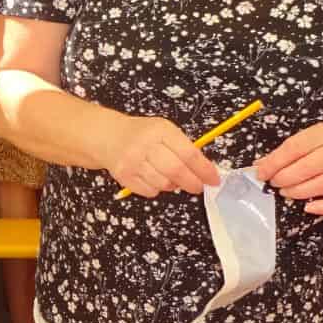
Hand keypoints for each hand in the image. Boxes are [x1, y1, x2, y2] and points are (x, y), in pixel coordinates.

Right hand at [101, 114, 220, 198]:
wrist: (109, 137)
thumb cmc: (142, 134)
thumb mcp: (164, 131)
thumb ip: (183, 147)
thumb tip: (204, 170)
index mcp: (160, 130)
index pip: (189, 153)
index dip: (204, 169)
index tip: (213, 179)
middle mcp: (145, 145)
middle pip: (176, 171)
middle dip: (192, 182)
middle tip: (198, 186)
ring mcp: (133, 162)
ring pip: (164, 184)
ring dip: (173, 185)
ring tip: (171, 177)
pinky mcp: (124, 176)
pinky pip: (150, 192)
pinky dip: (157, 189)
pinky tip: (154, 178)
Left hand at [254, 123, 322, 215]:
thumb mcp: (310, 139)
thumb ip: (286, 151)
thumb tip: (260, 165)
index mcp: (322, 134)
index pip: (294, 147)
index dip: (274, 162)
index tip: (261, 172)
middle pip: (307, 167)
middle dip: (285, 178)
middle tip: (274, 183)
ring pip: (322, 184)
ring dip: (298, 191)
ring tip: (286, 192)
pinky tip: (308, 207)